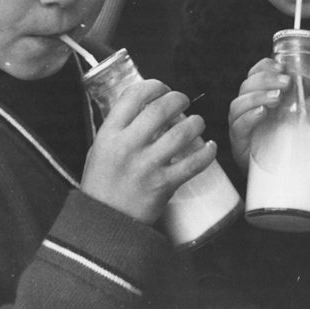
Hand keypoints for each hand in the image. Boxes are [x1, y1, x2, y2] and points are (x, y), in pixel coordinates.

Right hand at [81, 79, 215, 224]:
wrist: (105, 223)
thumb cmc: (102, 185)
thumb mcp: (98, 150)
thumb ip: (118, 130)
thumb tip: (142, 108)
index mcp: (109, 135)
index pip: (133, 96)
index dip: (153, 86)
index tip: (163, 88)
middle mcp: (127, 146)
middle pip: (160, 109)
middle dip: (178, 99)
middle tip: (184, 101)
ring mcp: (146, 166)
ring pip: (181, 133)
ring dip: (195, 122)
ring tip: (198, 122)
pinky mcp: (163, 185)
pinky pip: (193, 163)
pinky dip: (207, 152)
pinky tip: (210, 147)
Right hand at [228, 59, 309, 173]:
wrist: (278, 176)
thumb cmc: (288, 142)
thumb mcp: (307, 120)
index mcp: (260, 97)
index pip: (255, 74)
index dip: (265, 67)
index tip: (281, 66)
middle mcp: (247, 108)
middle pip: (247, 85)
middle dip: (266, 79)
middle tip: (286, 82)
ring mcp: (240, 125)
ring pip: (239, 103)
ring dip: (257, 96)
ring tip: (276, 98)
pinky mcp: (238, 143)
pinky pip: (237, 126)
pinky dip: (248, 117)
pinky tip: (261, 113)